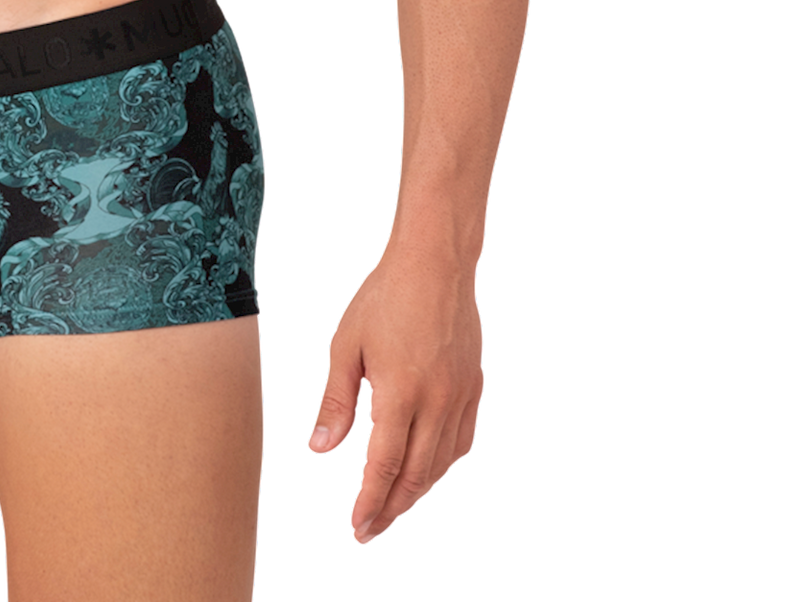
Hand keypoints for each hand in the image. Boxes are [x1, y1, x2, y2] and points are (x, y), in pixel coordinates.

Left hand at [307, 248, 484, 545]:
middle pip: (415, 475)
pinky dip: (443, 464)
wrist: (435, 263)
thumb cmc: (383, 298)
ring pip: (441, 464)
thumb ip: (336, 402)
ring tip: (393, 505)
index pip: (384, 468)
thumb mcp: (346, 346)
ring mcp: (460, 397)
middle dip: (392, 508)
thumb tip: (320, 450)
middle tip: (371, 530)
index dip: (370, 503)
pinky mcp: (474, 387)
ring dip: (417, 490)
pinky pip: (462, 442)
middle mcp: (436, 403)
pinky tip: (428, 468)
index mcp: (400, 395)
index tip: (358, 528)